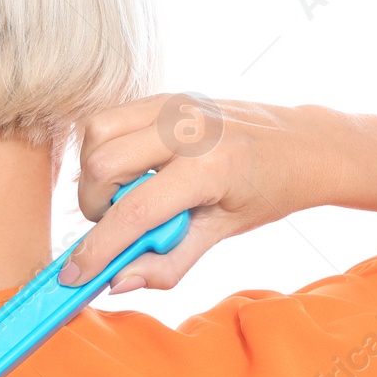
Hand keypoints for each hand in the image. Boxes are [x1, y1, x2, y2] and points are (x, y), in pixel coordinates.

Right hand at [58, 94, 341, 291]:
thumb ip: (169, 262)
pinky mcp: (167, 95)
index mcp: (210, 167)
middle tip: (118, 223)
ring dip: (96, 172)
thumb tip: (119, 281)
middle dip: (95, 204)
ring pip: (97, 131)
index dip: (98, 248)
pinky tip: (134, 170)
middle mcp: (188, 127)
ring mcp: (175, 104)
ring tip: (125, 194)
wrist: (301, 145)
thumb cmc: (267, 191)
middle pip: (101, 163)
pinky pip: (112, 117)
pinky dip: (108, 148)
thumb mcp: (222, 233)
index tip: (75, 274)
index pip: (134, 211)